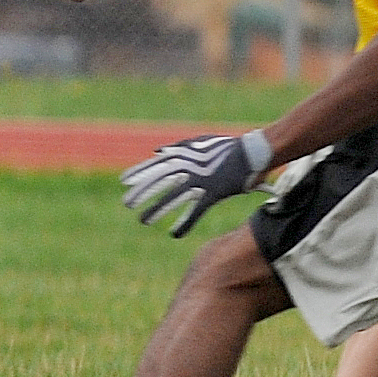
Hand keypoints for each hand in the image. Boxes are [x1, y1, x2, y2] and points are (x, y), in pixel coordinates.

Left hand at [121, 129, 272, 235]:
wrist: (253, 152)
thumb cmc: (226, 147)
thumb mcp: (198, 142)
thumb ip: (177, 147)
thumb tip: (158, 151)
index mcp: (184, 154)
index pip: (155, 164)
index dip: (139, 172)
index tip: (124, 181)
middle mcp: (189, 166)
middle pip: (159, 181)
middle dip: (141, 193)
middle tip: (127, 204)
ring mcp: (200, 180)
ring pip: (173, 197)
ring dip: (157, 209)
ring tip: (142, 220)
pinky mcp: (214, 192)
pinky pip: (196, 211)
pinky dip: (185, 223)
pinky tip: (174, 234)